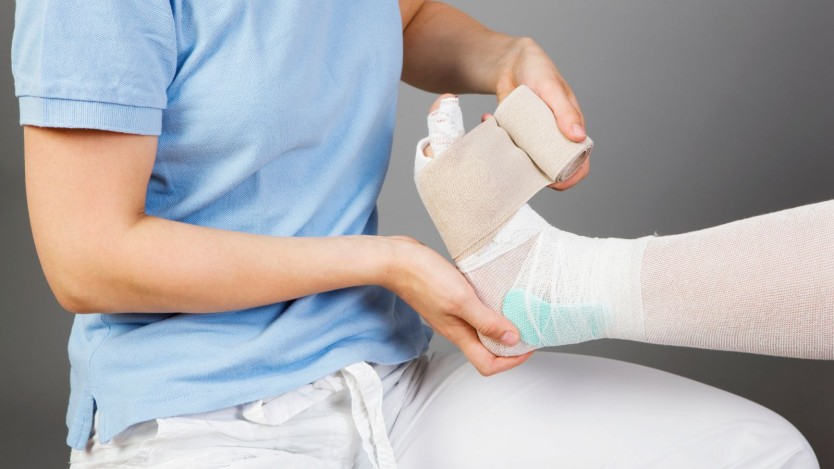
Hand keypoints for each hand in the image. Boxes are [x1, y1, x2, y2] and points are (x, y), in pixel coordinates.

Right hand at [382, 236, 532, 375]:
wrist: (397, 260)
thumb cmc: (425, 278)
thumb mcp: (461, 300)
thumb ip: (486, 321)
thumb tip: (511, 340)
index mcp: (458, 334)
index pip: (488, 365)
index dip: (511, 360)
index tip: (528, 345)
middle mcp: (456, 329)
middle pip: (487, 350)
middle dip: (510, 344)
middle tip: (528, 327)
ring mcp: (451, 315)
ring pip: (481, 330)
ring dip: (500, 324)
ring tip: (517, 310)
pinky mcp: (449, 299)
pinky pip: (474, 311)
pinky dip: (488, 308)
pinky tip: (496, 293)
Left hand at [488, 37, 590, 190]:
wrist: (511, 61)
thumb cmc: (538, 70)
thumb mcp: (552, 89)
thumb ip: (566, 112)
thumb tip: (578, 137)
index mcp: (572, 129)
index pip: (579, 162)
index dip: (571, 177)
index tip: (554, 182)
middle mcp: (554, 137)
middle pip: (551, 168)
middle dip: (536, 174)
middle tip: (519, 165)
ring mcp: (533, 138)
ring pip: (528, 162)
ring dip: (513, 159)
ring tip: (501, 139)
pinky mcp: (515, 135)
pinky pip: (508, 147)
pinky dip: (495, 139)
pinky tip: (486, 117)